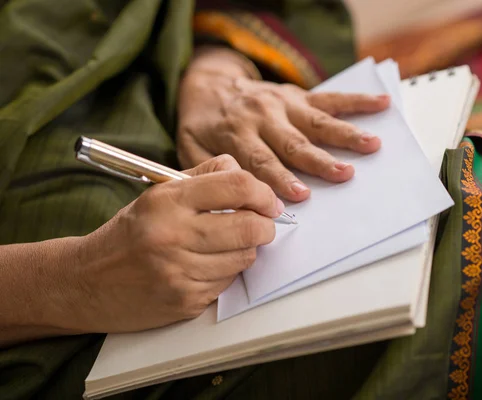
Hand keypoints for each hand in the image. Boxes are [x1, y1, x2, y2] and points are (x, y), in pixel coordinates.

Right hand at [63, 155, 279, 332]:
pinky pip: (227, 283)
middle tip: (262, 224)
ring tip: (227, 245)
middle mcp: (173, 235)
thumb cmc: (128, 234)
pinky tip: (206, 266)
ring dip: (245, 250)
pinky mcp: (185, 301)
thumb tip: (246, 176)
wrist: (86, 282)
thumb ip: (205, 177)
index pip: (237, 186)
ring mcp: (179, 272)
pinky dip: (226, 273)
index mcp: (167, 201)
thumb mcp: (158, 193)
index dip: (264, 193)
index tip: (269, 202)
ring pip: (244, 258)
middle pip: (249, 227)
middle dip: (265, 225)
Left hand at [177, 49, 389, 201]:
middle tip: (342, 174)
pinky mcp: (298, 95)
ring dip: (345, 134)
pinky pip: (330, 97)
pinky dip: (357, 102)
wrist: (208, 84)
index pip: (261, 161)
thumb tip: (228, 202)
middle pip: (294, 143)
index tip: (300, 196)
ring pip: (317, 122)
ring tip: (371, 145)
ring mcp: (283, 104)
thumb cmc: (204, 124)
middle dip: (319, 161)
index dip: (281, 179)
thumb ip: (208, 173)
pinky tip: (380, 104)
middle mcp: (263, 117)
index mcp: (237, 135)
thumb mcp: (191, 148)